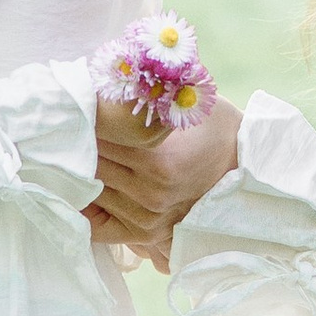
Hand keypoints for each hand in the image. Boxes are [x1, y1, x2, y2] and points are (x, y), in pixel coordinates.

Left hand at [89, 93, 243, 267]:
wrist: (244, 166)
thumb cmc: (213, 127)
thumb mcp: (185, 105)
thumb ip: (147, 97)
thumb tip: (102, 83)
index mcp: (159, 162)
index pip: (99, 138)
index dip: (85, 119)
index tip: (78, 108)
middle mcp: (151, 194)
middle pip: (90, 164)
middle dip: (79, 145)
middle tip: (71, 128)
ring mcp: (147, 218)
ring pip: (90, 190)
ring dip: (80, 171)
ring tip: (76, 151)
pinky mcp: (144, 233)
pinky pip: (98, 226)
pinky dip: (85, 207)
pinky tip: (83, 187)